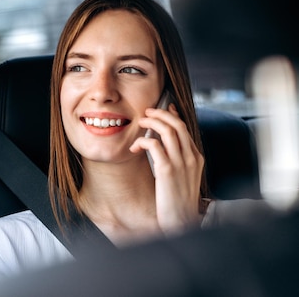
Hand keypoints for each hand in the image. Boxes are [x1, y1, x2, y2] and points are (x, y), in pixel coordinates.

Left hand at [130, 103, 204, 233]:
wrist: (181, 224)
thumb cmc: (177, 203)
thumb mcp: (182, 178)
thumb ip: (176, 161)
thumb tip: (161, 146)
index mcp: (197, 159)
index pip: (186, 129)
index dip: (173, 115)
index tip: (164, 108)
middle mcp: (191, 158)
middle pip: (177, 124)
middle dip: (161, 114)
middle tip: (147, 113)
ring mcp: (181, 163)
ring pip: (167, 130)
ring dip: (151, 123)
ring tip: (140, 123)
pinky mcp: (167, 171)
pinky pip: (154, 145)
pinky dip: (142, 141)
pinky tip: (134, 147)